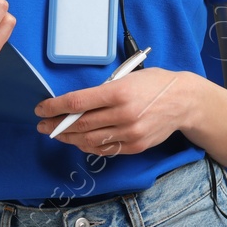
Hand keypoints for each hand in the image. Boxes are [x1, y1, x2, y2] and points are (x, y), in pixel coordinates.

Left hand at [35, 68, 197, 155]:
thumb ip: (103, 90)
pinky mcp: (135, 145)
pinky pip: (105, 149)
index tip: (41, 109)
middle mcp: (123, 114)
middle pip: (80, 123)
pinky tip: (80, 141)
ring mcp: (130, 132)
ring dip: (69, 138)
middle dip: (56, 125)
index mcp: (119, 92)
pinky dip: (89, 146)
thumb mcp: (128, 77)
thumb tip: (76, 103)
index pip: (77, 102)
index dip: (55, 107)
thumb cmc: (155, 83)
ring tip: (57, 134)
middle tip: (43, 125)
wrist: (184, 101)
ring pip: (89, 140)